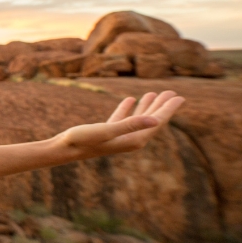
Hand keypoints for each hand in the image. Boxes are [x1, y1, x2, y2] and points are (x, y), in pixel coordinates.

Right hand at [55, 91, 184, 159]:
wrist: (62, 150)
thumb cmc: (83, 140)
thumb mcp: (107, 130)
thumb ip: (131, 124)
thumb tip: (155, 120)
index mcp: (133, 140)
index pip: (156, 122)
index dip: (168, 109)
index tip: (179, 97)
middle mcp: (129, 140)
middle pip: (150, 120)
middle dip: (161, 106)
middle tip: (172, 93)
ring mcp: (118, 137)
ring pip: (137, 119)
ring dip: (146, 106)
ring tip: (153, 93)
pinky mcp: (107, 133)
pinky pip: (122, 119)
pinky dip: (127, 109)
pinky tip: (129, 100)